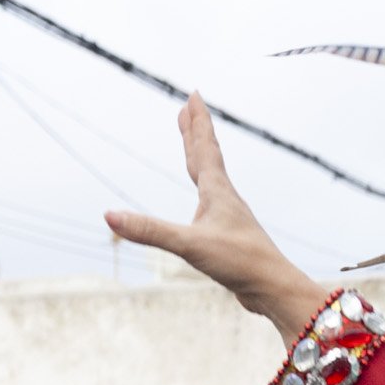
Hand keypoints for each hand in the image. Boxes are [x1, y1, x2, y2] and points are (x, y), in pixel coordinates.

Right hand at [104, 94, 331, 339]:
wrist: (275, 289)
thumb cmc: (240, 263)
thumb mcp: (189, 245)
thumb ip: (149, 231)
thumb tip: (109, 217)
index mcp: (217, 192)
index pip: (204, 148)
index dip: (196, 122)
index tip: (194, 95)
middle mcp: (225, 200)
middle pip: (208, 156)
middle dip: (196, 131)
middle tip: (190, 106)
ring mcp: (230, 218)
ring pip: (212, 179)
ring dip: (201, 158)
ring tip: (194, 147)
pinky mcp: (231, 237)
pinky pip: (214, 204)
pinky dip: (205, 191)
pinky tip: (205, 203)